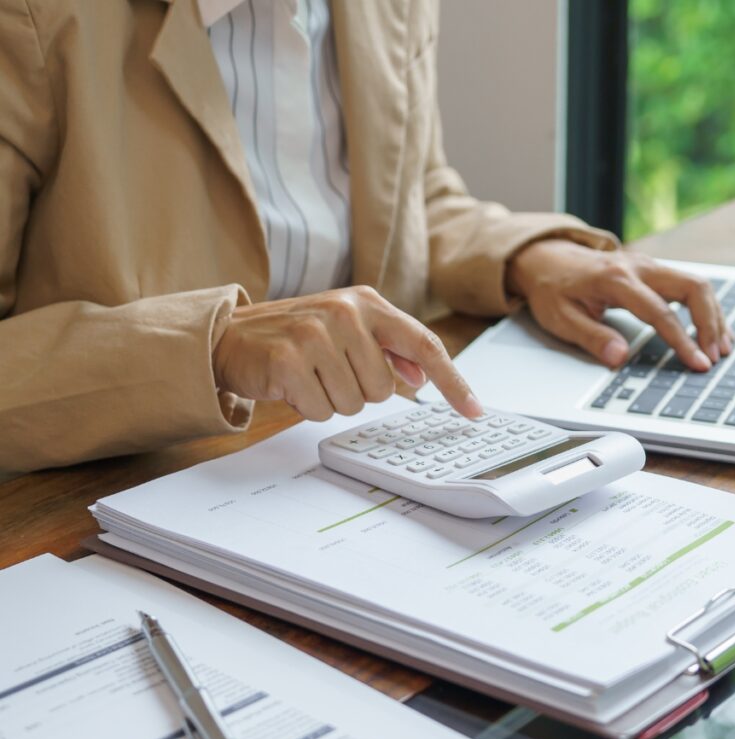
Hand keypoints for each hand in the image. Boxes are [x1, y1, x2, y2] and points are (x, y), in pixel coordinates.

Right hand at [212, 286, 482, 420]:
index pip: (424, 345)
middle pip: (385, 389)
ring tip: (309, 375)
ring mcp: (316, 334)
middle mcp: (345, 312)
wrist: (229, 336)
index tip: (475, 411)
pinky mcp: (289, 360)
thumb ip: (387, 348)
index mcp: (367, 302)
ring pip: (354, 403)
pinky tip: (291, 384)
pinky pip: (322, 410)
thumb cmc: (295, 336)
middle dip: (359, 391)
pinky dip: (308, 406)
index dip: (453, 382)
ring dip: (331, 399)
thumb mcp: (346, 330)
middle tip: (328, 371)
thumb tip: (421, 375)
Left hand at [505, 240, 732, 369]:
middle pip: (692, 287)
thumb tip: (620, 357)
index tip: (698, 363)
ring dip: (713, 316)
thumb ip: (591, 337)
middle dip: (710, 323)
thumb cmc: (552, 289)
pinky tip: (712, 330)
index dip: (683, 341)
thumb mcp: (560, 318)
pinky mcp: (653, 270)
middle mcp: (638, 266)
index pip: (660, 312)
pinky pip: (688, 285)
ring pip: (696, 284)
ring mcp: (648, 265)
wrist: (546, 257)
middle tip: (715, 356)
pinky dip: (705, 307)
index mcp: (615, 279)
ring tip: (721, 347)